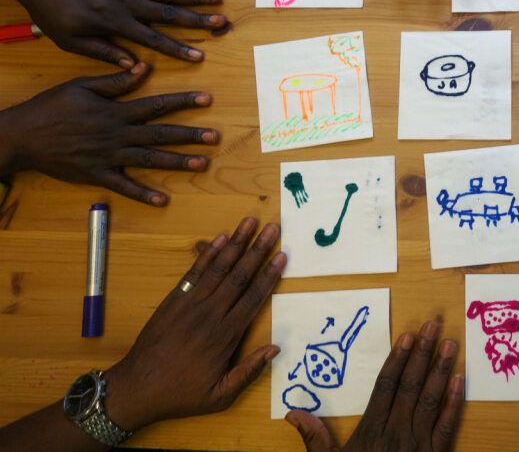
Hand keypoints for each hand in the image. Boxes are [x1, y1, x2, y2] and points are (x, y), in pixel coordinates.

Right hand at [0, 63, 217, 205]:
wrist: (22, 136)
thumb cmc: (51, 107)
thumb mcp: (82, 86)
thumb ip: (116, 80)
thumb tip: (144, 67)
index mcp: (115, 111)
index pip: (156, 105)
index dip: (183, 101)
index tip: (207, 99)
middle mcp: (116, 134)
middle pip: (160, 134)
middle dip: (189, 135)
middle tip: (215, 137)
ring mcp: (108, 157)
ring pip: (149, 160)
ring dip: (177, 162)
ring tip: (203, 164)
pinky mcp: (97, 175)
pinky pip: (123, 186)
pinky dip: (143, 194)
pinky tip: (162, 200)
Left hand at [5, 0, 222, 66]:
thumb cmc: (51, 12)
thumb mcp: (72, 41)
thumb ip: (105, 52)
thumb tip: (135, 66)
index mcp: (115, 22)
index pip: (153, 39)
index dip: (178, 48)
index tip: (200, 55)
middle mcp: (126, 2)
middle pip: (168, 13)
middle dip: (197, 19)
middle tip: (221, 22)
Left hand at [103, 218, 285, 429]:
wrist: (136, 388)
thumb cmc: (180, 394)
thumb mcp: (219, 396)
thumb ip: (248, 372)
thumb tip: (275, 348)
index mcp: (224, 336)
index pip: (253, 299)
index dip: (269, 276)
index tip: (282, 257)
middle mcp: (209, 313)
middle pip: (239, 276)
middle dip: (258, 250)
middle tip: (273, 228)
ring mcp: (189, 303)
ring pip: (218, 268)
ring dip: (236, 243)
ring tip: (250, 222)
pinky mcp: (174, 300)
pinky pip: (194, 272)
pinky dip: (208, 253)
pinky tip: (220, 238)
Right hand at [287, 319, 463, 450]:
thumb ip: (315, 439)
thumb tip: (293, 412)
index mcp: (371, 431)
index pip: (386, 386)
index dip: (397, 359)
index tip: (407, 335)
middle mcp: (396, 433)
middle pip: (410, 385)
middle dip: (422, 353)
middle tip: (434, 324)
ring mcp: (418, 445)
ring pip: (430, 400)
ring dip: (440, 369)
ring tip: (450, 343)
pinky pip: (447, 426)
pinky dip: (455, 402)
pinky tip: (460, 380)